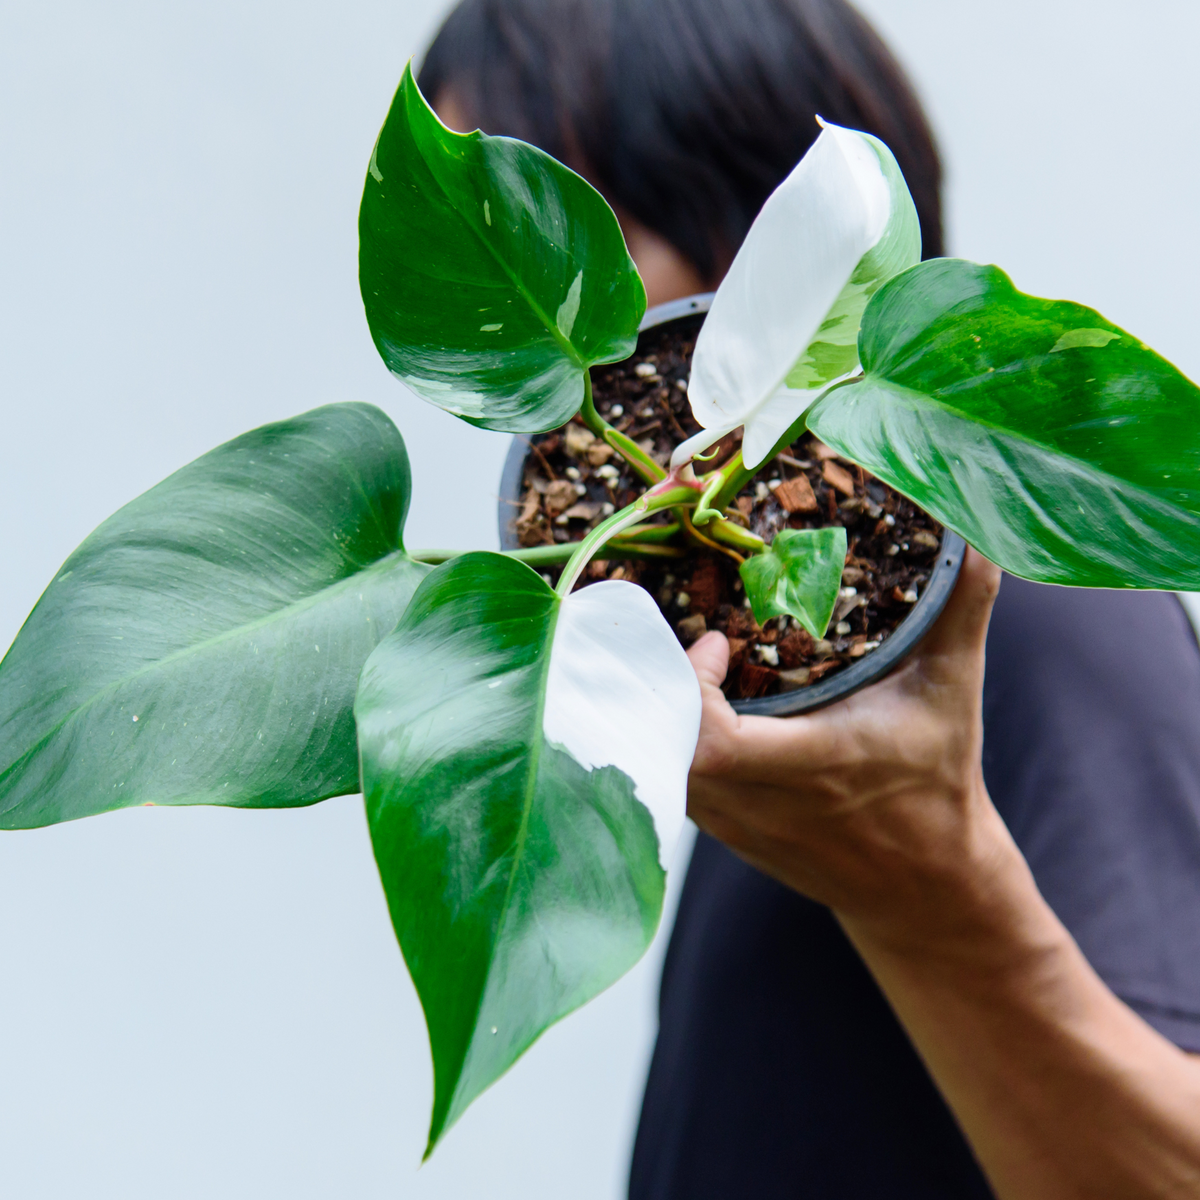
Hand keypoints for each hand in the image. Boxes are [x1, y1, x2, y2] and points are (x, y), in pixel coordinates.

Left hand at [687, 551, 1199, 1198]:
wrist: (925, 888)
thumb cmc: (936, 787)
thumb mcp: (951, 694)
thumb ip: (962, 613)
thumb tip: (975, 542)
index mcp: (809, 766)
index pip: (711, 742)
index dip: (690, 688)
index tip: (715, 642)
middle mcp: (760, 802)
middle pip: (662, 748)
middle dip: (654, 686)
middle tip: (679, 639)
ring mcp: (735, 824)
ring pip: (657, 766)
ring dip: (656, 711)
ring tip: (682, 664)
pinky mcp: (726, 834)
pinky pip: (670, 781)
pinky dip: (665, 740)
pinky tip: (689, 704)